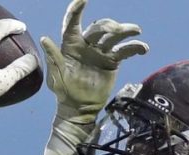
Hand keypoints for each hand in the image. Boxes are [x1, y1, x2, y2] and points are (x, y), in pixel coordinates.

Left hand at [41, 0, 148, 123]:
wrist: (79, 108)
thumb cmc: (64, 91)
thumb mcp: (56, 77)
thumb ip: (54, 58)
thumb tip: (44, 39)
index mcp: (71, 45)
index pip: (73, 24)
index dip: (76, 11)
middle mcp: (87, 44)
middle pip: (99, 28)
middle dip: (108, 25)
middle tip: (117, 29)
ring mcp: (101, 51)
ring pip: (114, 36)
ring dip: (125, 30)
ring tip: (136, 31)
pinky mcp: (112, 61)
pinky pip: (125, 51)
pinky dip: (135, 48)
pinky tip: (144, 49)